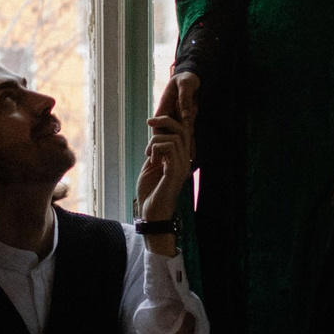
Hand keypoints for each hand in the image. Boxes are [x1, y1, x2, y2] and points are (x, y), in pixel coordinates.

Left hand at [135, 72, 196, 226]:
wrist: (151, 214)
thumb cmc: (149, 193)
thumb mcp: (151, 166)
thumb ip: (156, 151)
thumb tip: (156, 133)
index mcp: (179, 159)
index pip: (182, 132)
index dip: (168, 121)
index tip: (151, 121)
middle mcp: (184, 160)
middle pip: (182, 129)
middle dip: (165, 120)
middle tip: (149, 122)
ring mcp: (182, 166)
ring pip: (175, 136)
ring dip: (156, 141)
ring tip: (149, 155)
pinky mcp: (176, 171)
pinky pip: (170, 147)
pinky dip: (156, 148)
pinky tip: (151, 160)